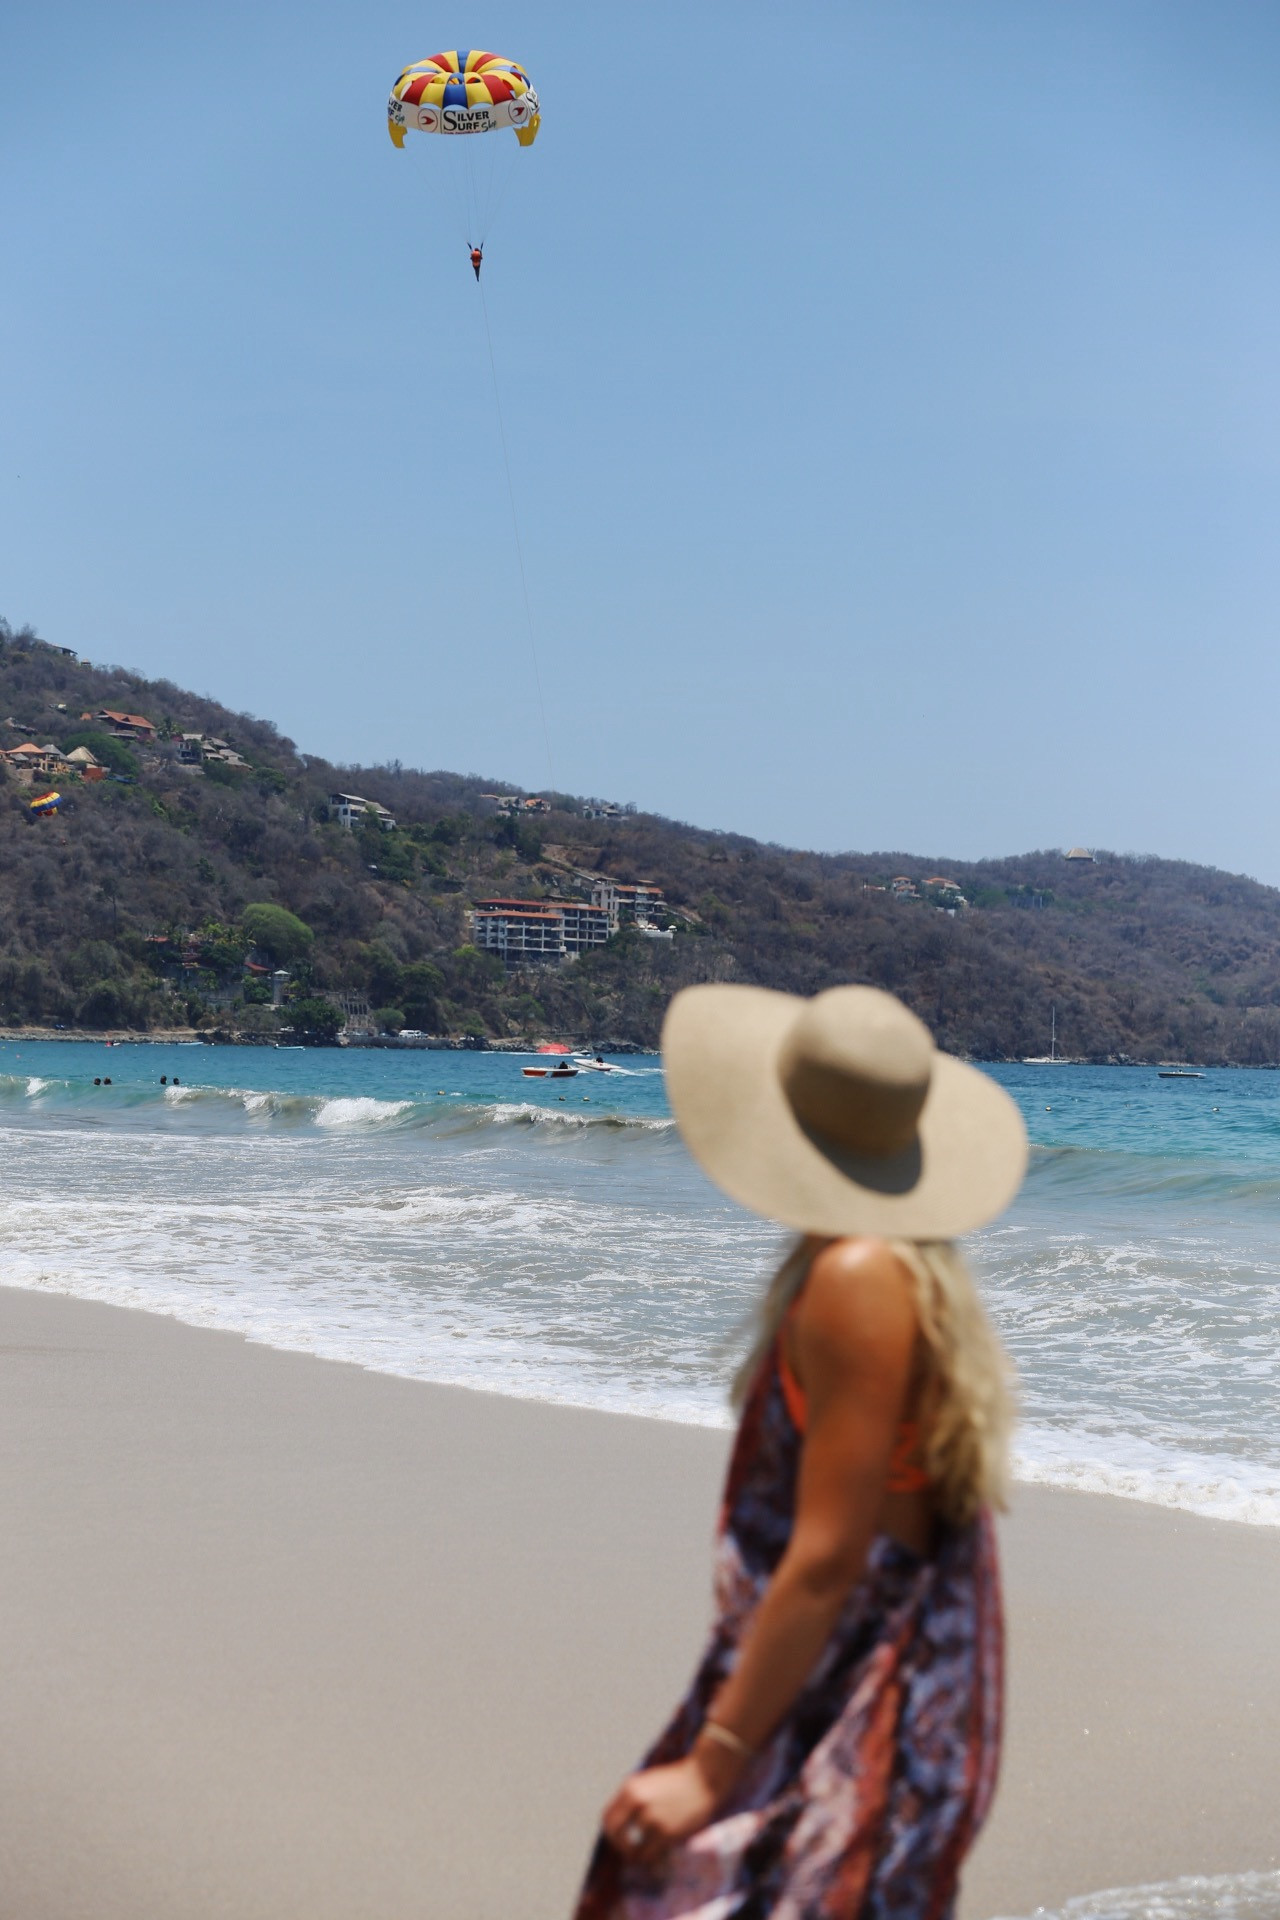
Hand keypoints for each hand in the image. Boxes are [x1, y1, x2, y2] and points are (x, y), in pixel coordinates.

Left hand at [602, 1756, 720, 1867]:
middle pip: (615, 1835)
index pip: (607, 1818)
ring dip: (639, 1854)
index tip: (618, 1838)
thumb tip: (617, 1826)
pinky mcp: (668, 1833)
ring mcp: (652, 1819)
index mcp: (630, 1788)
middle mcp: (638, 1803)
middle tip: (628, 1850)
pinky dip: (652, 1858)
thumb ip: (630, 1800)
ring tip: (646, 1853)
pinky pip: (651, 1855)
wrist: (703, 1778)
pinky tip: (657, 1854)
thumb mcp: (646, 1782)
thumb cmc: (675, 1781)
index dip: (610, 1832)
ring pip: (634, 1850)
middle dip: (620, 1846)